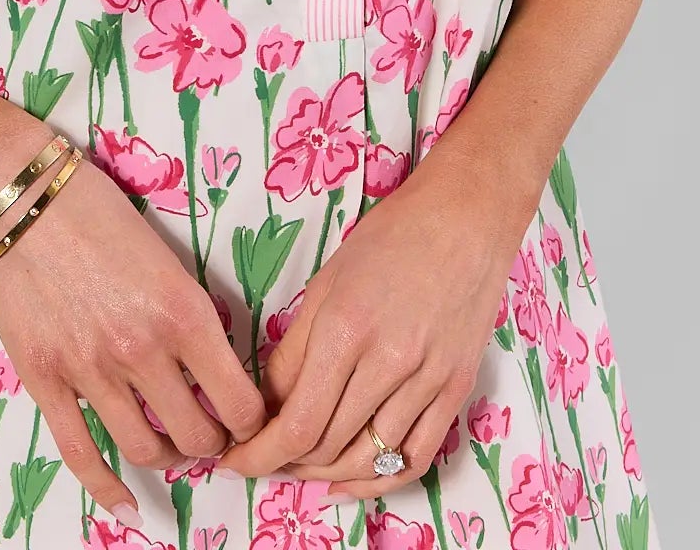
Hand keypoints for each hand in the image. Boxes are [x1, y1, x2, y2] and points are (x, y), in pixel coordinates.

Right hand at [0, 155, 266, 518]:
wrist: (21, 197)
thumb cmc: (98, 209)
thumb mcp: (168, 253)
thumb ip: (193, 311)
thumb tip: (216, 362)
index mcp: (184, 312)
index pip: (240, 400)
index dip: (254, 420)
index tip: (251, 418)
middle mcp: (143, 350)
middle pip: (199, 435)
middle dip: (215, 443)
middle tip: (214, 431)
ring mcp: (92, 372)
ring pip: (149, 451)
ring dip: (171, 457)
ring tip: (175, 446)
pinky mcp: (47, 382)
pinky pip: (83, 455)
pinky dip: (109, 489)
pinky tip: (126, 504)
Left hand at [216, 147, 526, 499]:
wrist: (465, 219)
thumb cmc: (389, 239)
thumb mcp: (325, 283)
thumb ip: (294, 349)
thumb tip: (270, 406)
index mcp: (344, 328)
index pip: (295, 422)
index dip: (258, 454)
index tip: (233, 461)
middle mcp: (388, 362)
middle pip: (326, 446)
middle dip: (283, 464)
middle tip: (262, 459)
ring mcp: (427, 381)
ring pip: (367, 460)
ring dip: (325, 475)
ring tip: (299, 470)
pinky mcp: (455, 391)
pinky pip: (415, 459)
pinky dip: (378, 480)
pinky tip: (350, 480)